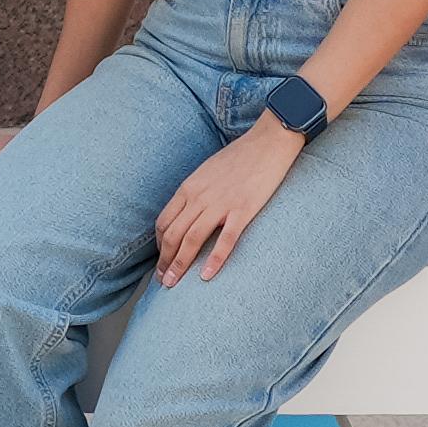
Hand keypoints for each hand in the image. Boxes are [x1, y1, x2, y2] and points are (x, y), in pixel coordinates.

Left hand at [152, 117, 301, 284]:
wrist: (268, 142)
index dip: (159, 245)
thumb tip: (187, 213)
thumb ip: (195, 192)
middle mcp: (199, 197)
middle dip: (164, 261)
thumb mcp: (207, 172)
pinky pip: (225, 240)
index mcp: (189, 188)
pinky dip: (214, 260)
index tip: (161, 260)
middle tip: (162, 280)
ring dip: (179, 264)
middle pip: (173, 234)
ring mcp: (221, 204)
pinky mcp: (243, 209)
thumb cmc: (239, 157)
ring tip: (172, 284)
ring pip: (192, 239)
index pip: (164, 222)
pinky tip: (206, 276)